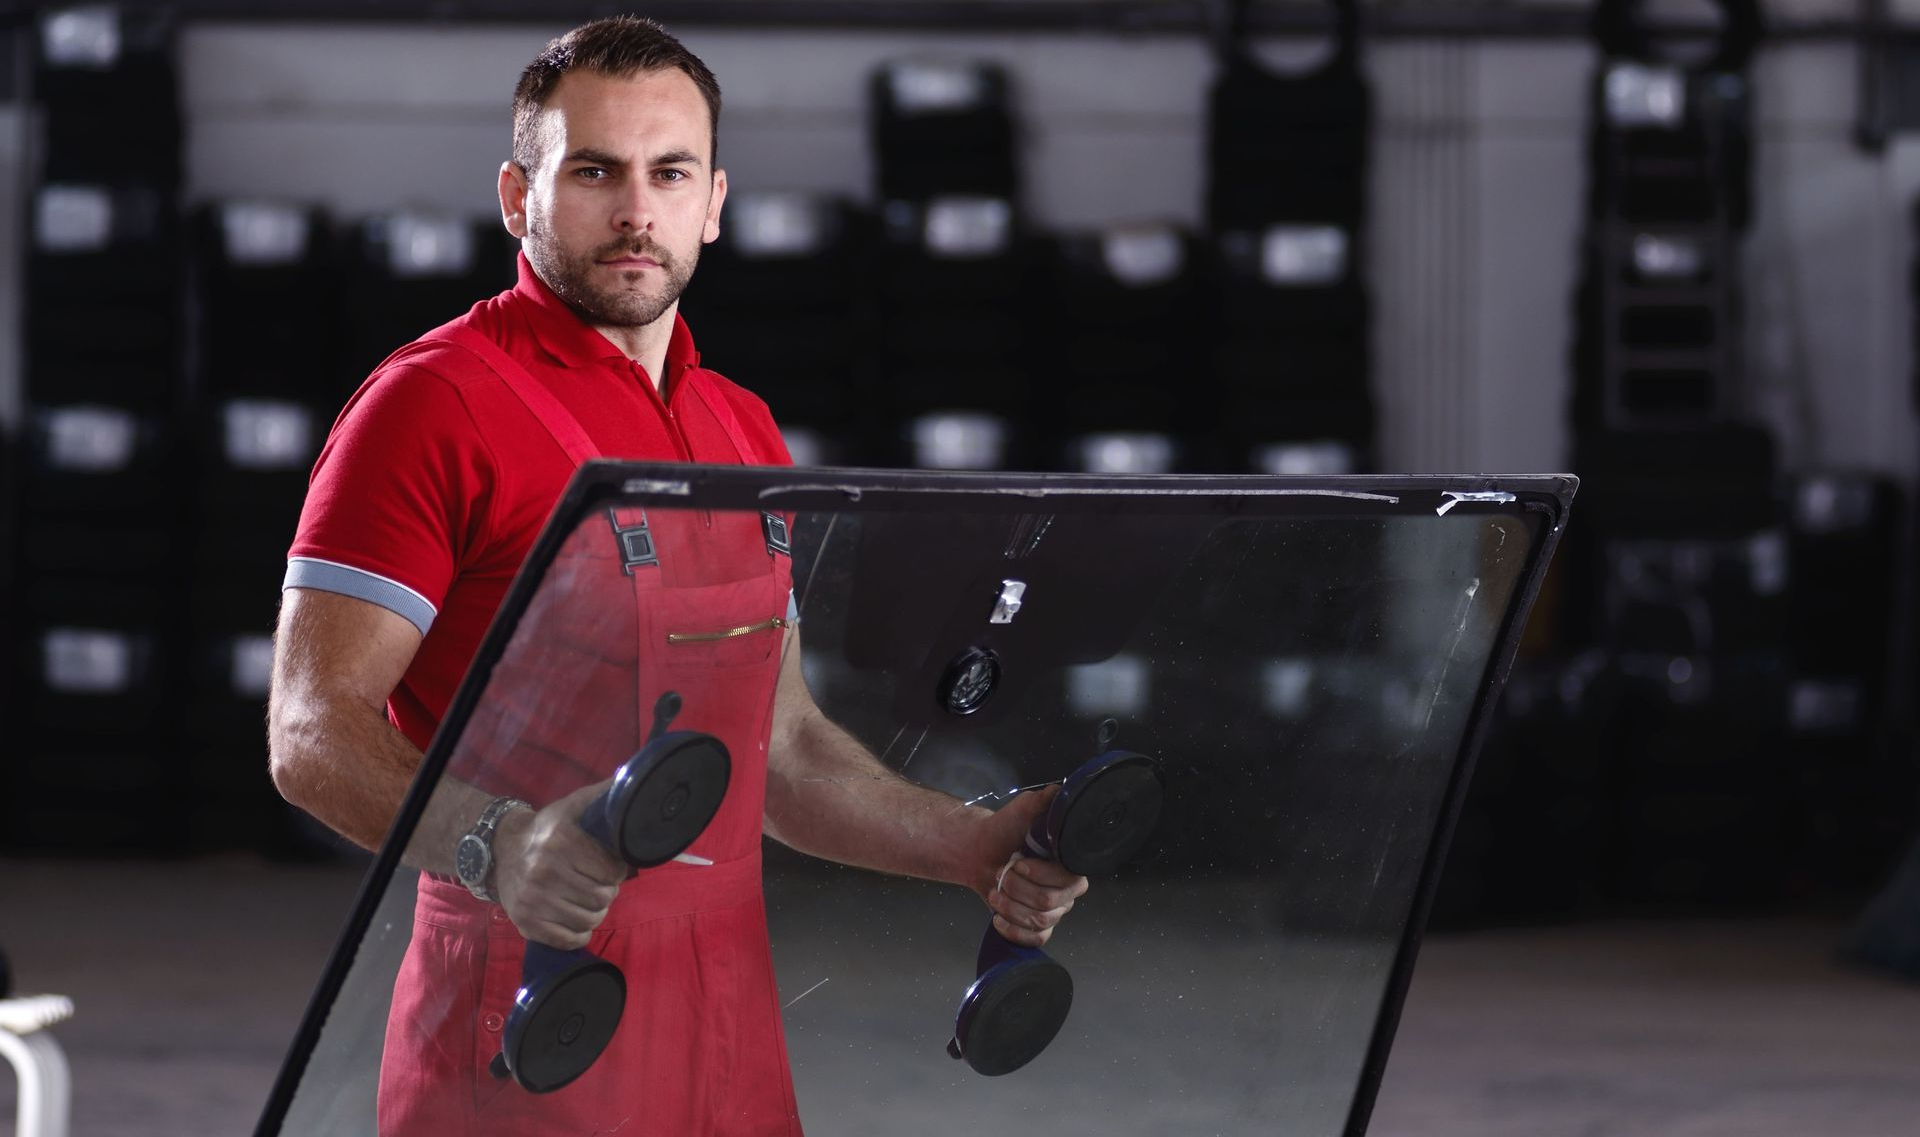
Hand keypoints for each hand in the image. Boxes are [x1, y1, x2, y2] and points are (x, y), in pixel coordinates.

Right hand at [492, 782, 629, 949]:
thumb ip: (605, 797)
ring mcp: (533, 901)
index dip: (616, 870)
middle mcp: (544, 872)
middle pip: (602, 898)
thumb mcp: (574, 806)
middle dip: (607, 891)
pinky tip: (576, 917)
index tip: (610, 866)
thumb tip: (637, 785)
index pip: (611, 871)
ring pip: (589, 920)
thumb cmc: (549, 828)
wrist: (502, 849)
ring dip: (595, 912)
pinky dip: (579, 933)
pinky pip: (569, 940)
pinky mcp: (525, 923)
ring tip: (588, 898)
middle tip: (598, 883)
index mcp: (561, 841)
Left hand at [971, 785, 1088, 947]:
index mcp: (1069, 865)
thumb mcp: (1023, 809)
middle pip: (1048, 904)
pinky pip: (1034, 940)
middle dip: (1016, 889)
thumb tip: (1060, 790)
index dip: (1037, 875)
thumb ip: (1044, 800)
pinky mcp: (1037, 928)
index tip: (1017, 862)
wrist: (979, 852)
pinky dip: (1012, 930)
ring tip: (995, 892)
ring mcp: (1053, 912)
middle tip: (1001, 875)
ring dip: (1009, 907)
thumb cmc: (1003, 831)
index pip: (1065, 882)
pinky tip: (998, 917)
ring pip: (1038, 922)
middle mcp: (1066, 891)